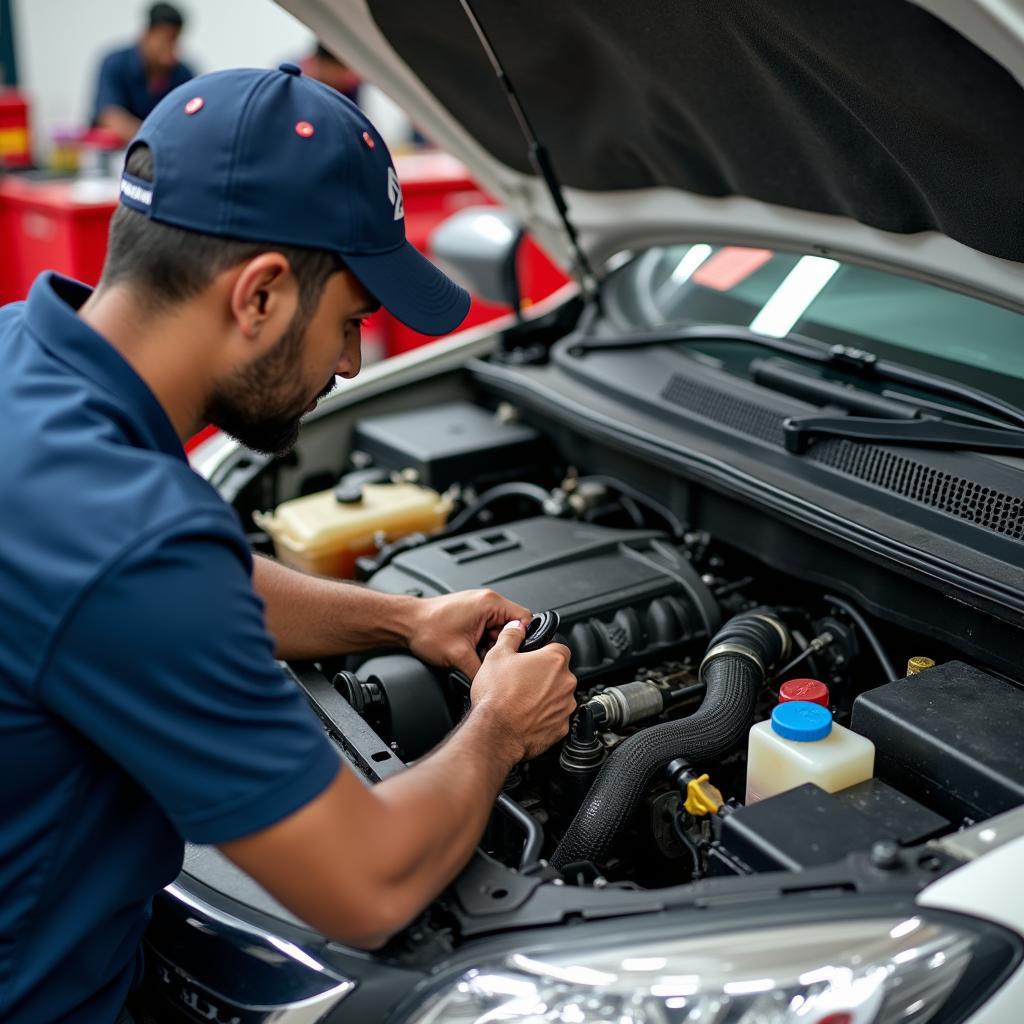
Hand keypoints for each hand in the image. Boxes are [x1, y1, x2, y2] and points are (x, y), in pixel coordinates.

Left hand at [406, 589, 530, 678]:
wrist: (405, 623)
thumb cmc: (426, 629)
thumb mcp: (459, 655)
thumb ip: (483, 670)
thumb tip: (493, 683)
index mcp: (490, 603)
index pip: (525, 619)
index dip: (523, 639)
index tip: (515, 654)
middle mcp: (487, 602)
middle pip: (512, 628)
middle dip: (503, 647)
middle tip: (491, 660)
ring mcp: (479, 609)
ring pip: (499, 633)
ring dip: (492, 647)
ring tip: (476, 656)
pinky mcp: (472, 616)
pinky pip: (488, 632)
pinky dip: (483, 645)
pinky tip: (472, 653)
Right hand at [471, 620, 576, 761]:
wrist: (496, 732)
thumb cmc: (496, 696)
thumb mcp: (497, 655)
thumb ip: (511, 635)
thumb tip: (517, 627)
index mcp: (554, 660)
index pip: (557, 647)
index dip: (541, 652)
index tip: (530, 659)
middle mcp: (566, 683)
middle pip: (558, 673)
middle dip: (543, 675)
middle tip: (521, 680)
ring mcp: (565, 707)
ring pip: (558, 695)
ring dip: (544, 696)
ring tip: (521, 699)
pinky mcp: (561, 728)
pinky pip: (555, 717)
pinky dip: (544, 717)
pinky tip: (526, 716)